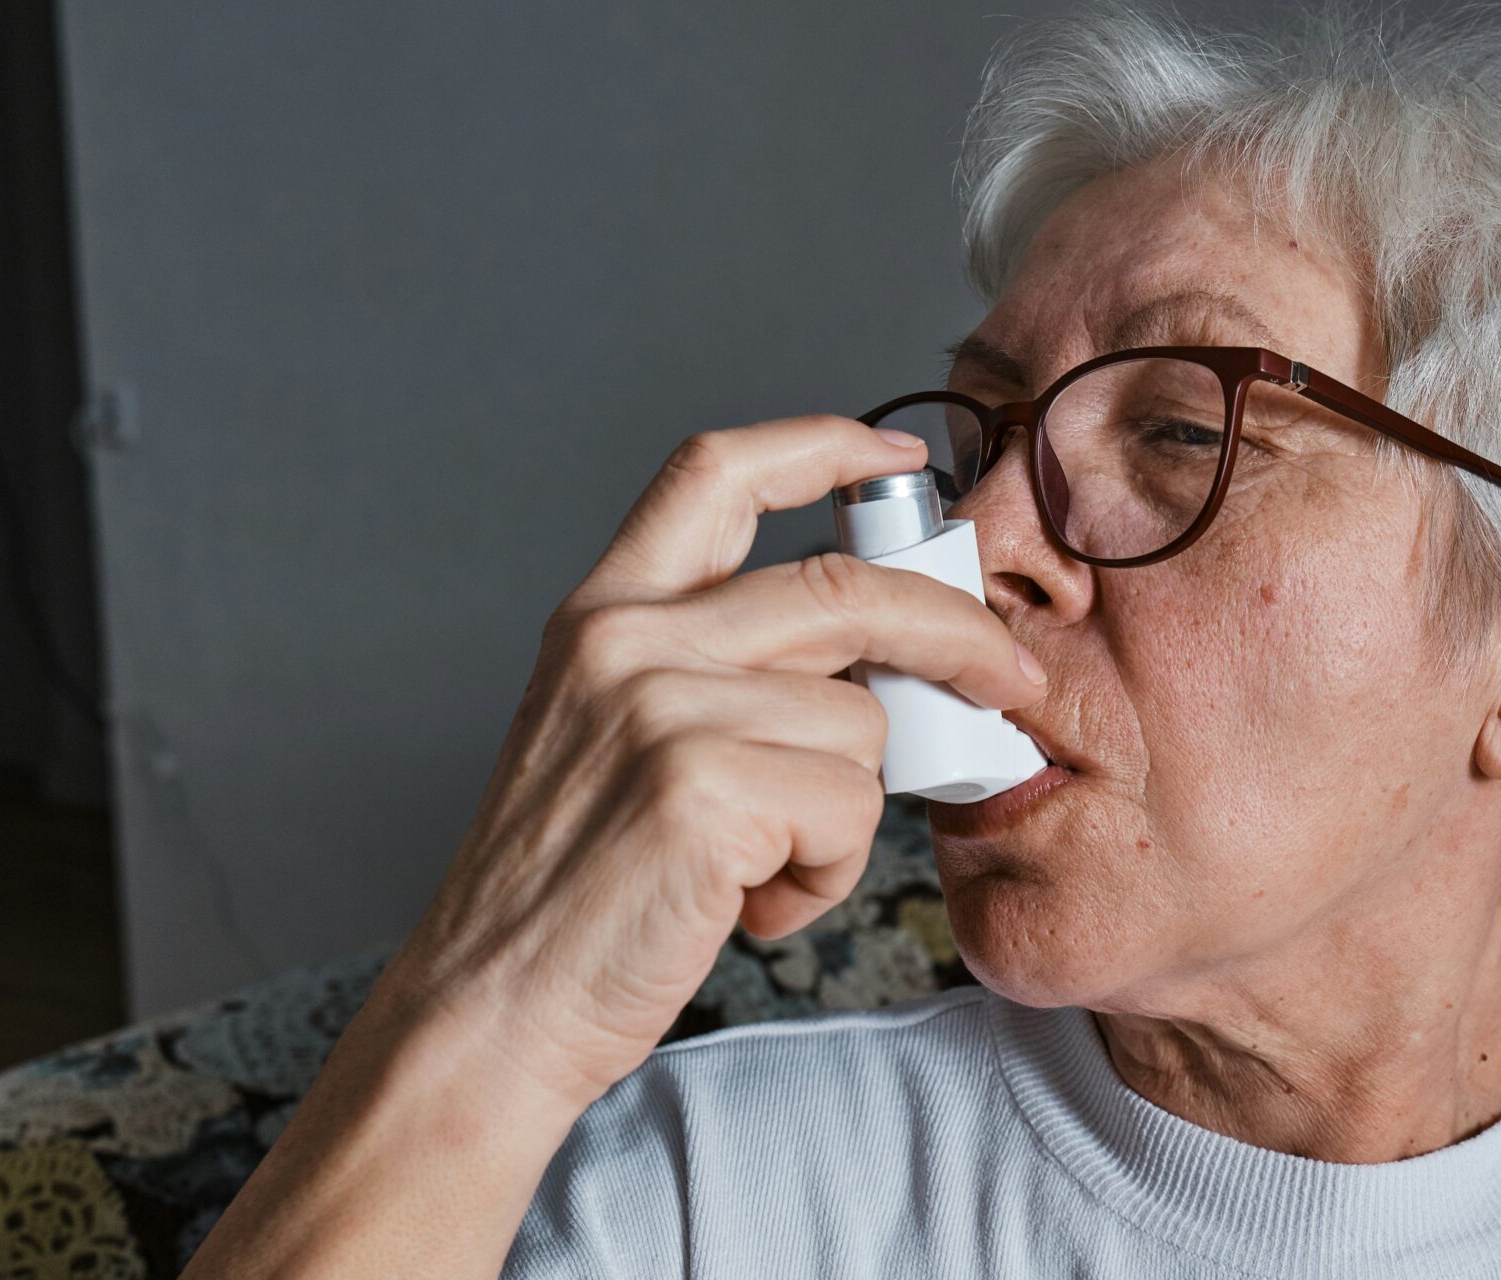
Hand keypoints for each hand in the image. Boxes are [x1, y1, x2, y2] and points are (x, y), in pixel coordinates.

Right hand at [371, 415, 1046, 1112]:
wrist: (492, 1005)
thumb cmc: (577, 891)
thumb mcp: (620, 737)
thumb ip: (725, 671)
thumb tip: (882, 658)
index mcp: (603, 612)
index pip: (715, 472)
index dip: (821, 446)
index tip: (901, 457)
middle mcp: (626, 640)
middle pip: (845, 585)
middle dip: (955, 632)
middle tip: (1008, 679)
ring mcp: (661, 708)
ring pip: (860, 723)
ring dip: (845, 816)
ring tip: (764, 867)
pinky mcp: (702, 787)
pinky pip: (851, 807)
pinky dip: (827, 873)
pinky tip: (752, 903)